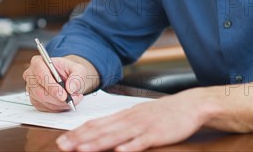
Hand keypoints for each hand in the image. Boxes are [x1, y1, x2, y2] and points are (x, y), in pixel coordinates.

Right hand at [23, 55, 96, 111]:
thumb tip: (71, 88)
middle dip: (57, 99)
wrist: (68, 78)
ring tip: (73, 99)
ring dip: (60, 104)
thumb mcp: (79, 70)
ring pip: (43, 101)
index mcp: (38, 62)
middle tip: (72, 100)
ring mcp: (31, 89)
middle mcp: (31, 75)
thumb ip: (76, 77)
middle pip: (40, 92)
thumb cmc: (70, 71)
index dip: (51, 86)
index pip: (41, 74)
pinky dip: (58, 108)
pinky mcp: (34, 100)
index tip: (63, 95)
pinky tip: (66, 102)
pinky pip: (45, 108)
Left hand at [56, 88, 205, 150]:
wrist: (190, 105)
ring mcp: (143, 126)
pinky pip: (142, 141)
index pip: (96, 123)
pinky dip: (130, 146)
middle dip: (80, 139)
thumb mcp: (139, 115)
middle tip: (62, 146)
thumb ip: (121, 123)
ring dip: (98, 143)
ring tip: (82, 149)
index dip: (78, 132)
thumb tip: (100, 131)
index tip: (62, 140)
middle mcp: (130, 119)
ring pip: (117, 135)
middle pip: (101, 130)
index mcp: (124, 115)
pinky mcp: (158, 134)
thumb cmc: (163, 113)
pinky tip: (120, 151)